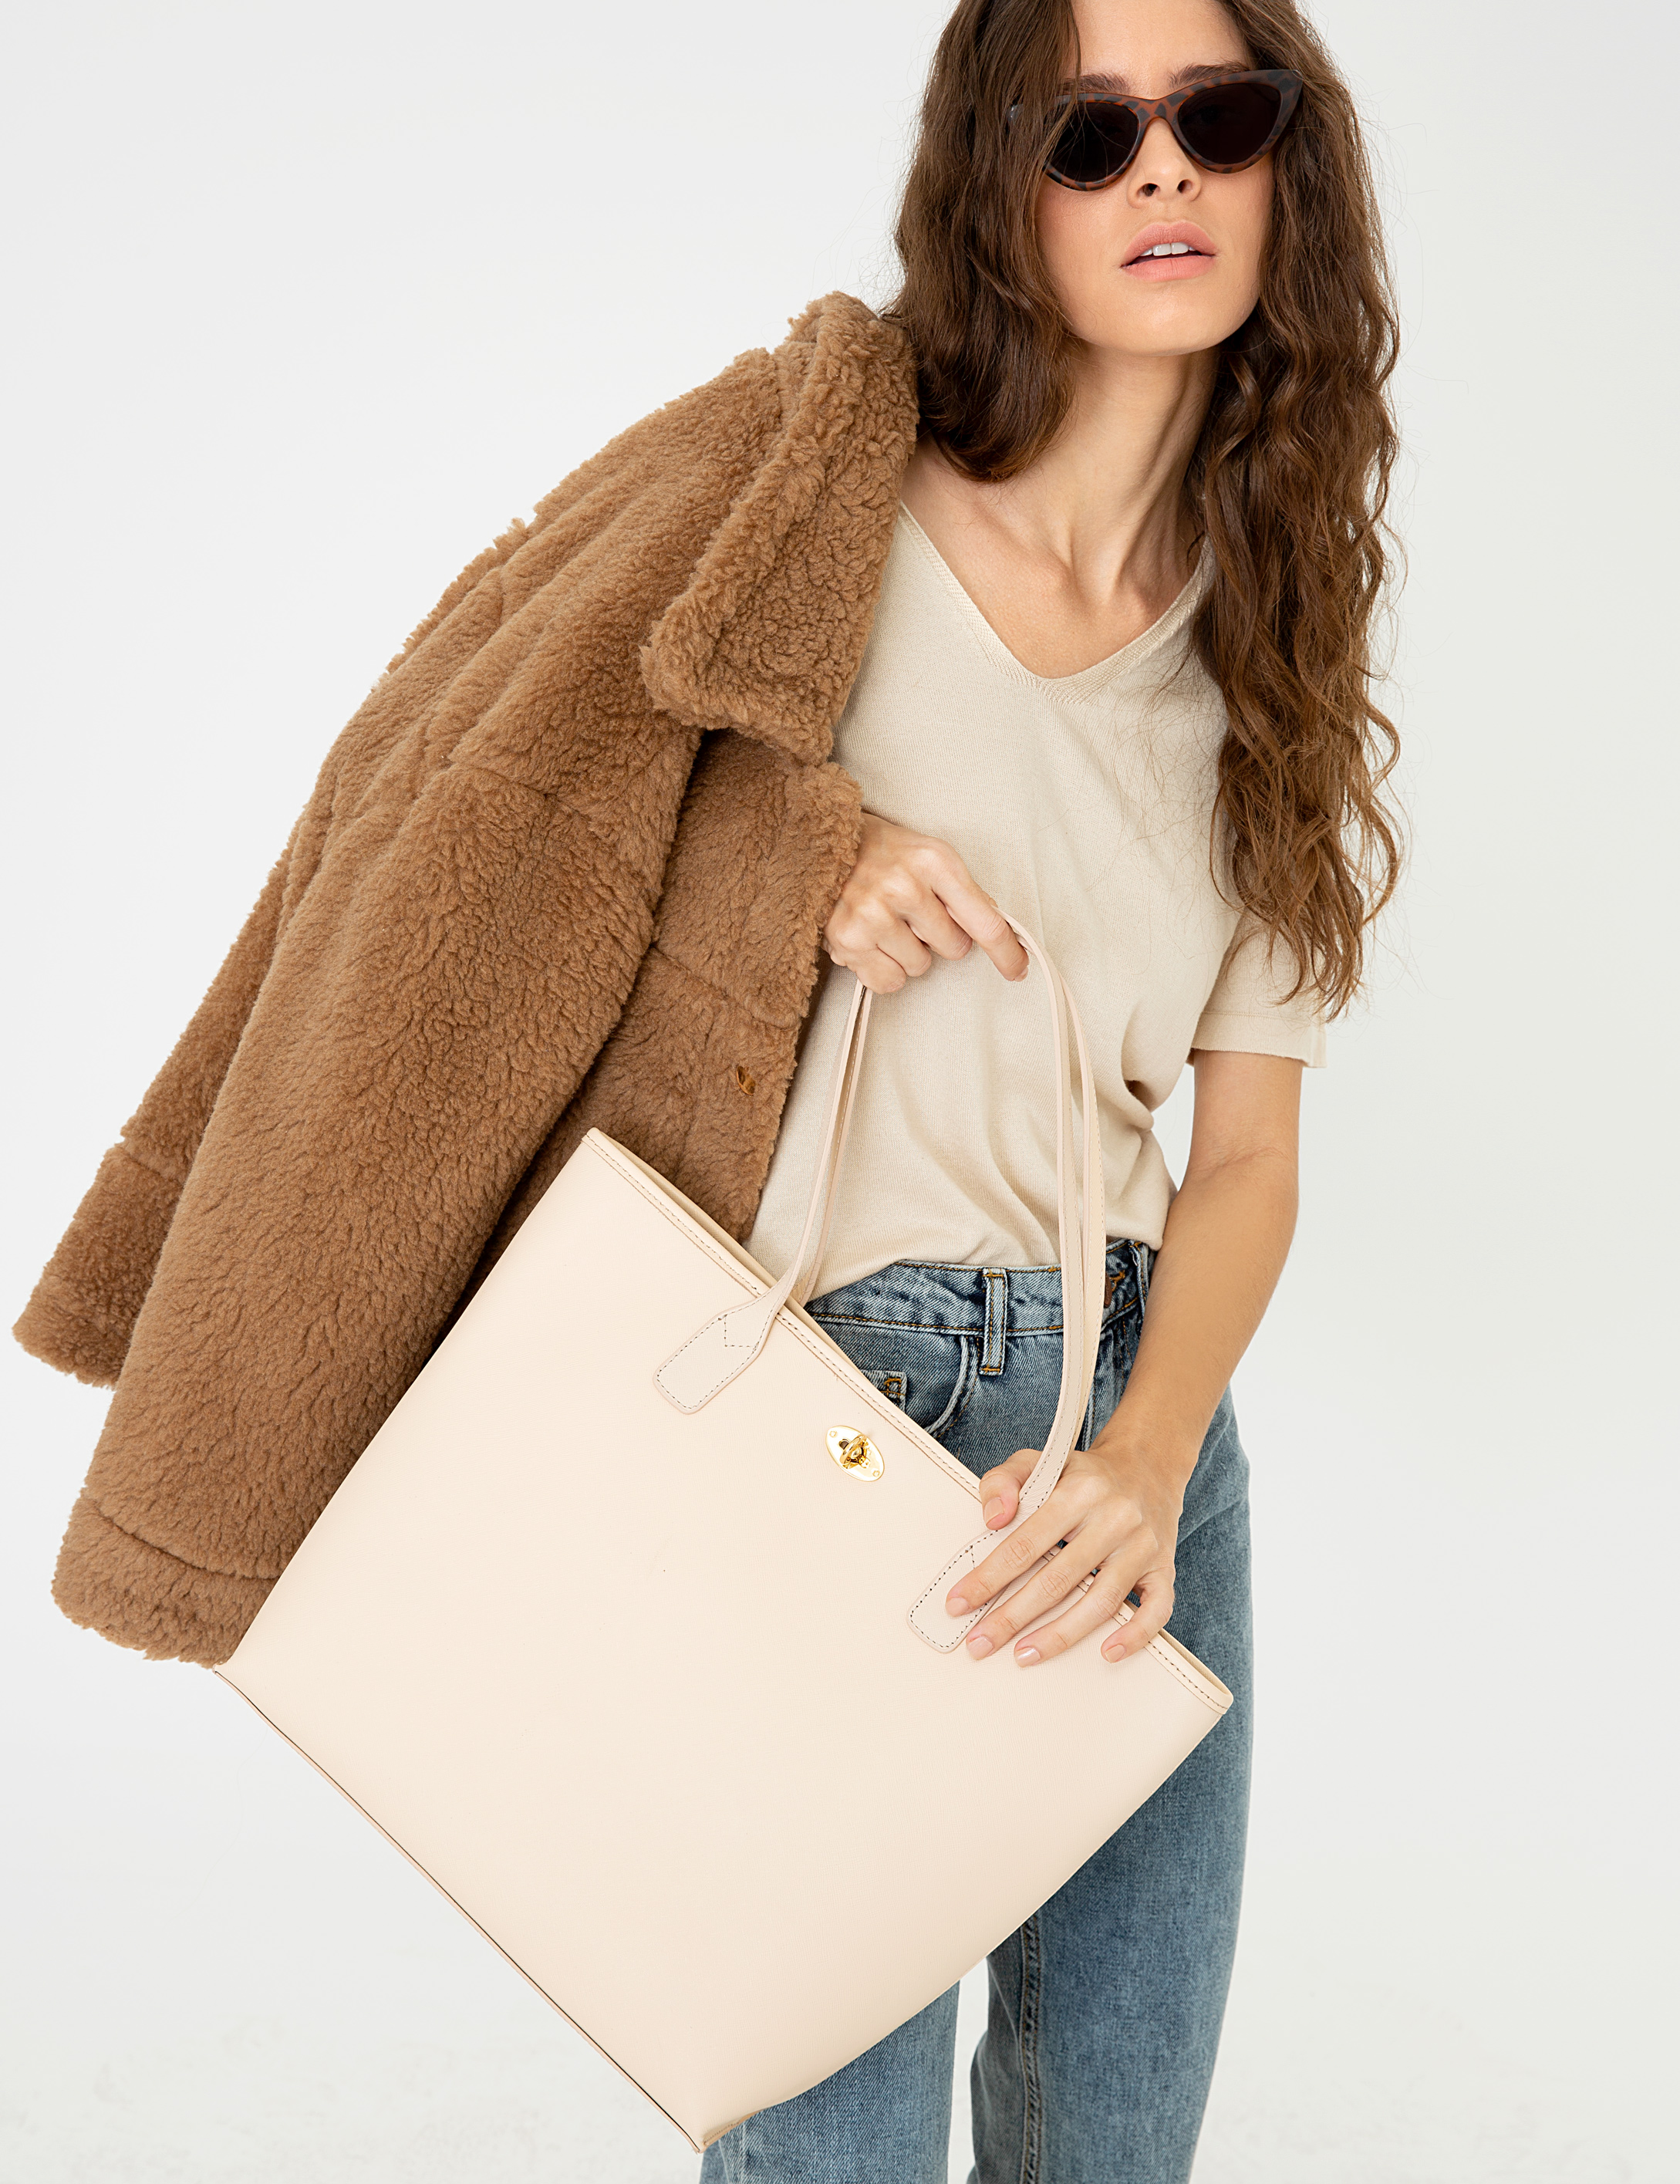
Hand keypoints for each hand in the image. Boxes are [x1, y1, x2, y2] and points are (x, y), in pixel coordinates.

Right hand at [824, 812, 1027, 993]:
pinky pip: (888, 981)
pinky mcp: (847, 939)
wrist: (820, 839)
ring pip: (919, 967)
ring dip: (908, 952)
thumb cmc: (882, 852)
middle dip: (939, 937)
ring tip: (885, 921)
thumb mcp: (931, 855)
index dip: (1005, 951)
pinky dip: (882, 968)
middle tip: (913, 913)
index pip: (984, 921)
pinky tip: (870, 940)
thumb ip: (963, 892)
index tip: (1017, 969)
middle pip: (954, 949)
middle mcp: (904, 887)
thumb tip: (997, 929)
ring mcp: (873, 914)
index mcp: (935, 862)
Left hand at [943, 1429, 1190, 1665]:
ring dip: (1059, 1635)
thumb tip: (992, 1519)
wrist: (1148, 1463)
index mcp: (1078, 1491)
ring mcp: (1142, 1546)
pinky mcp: (1164, 1567)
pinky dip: (1134, 1634)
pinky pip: (1157, 1608)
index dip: (988, 1578)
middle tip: (980, 1643)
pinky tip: (1106, 1652)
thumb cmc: (1084, 1474)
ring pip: (1100, 1601)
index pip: (1025, 1543)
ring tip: (1023, 1655)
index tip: (959, 1603)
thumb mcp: (1040, 1460)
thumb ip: (1003, 1481)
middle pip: (1057, 1580)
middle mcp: (1114, 1519)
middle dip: (1012, 1617)